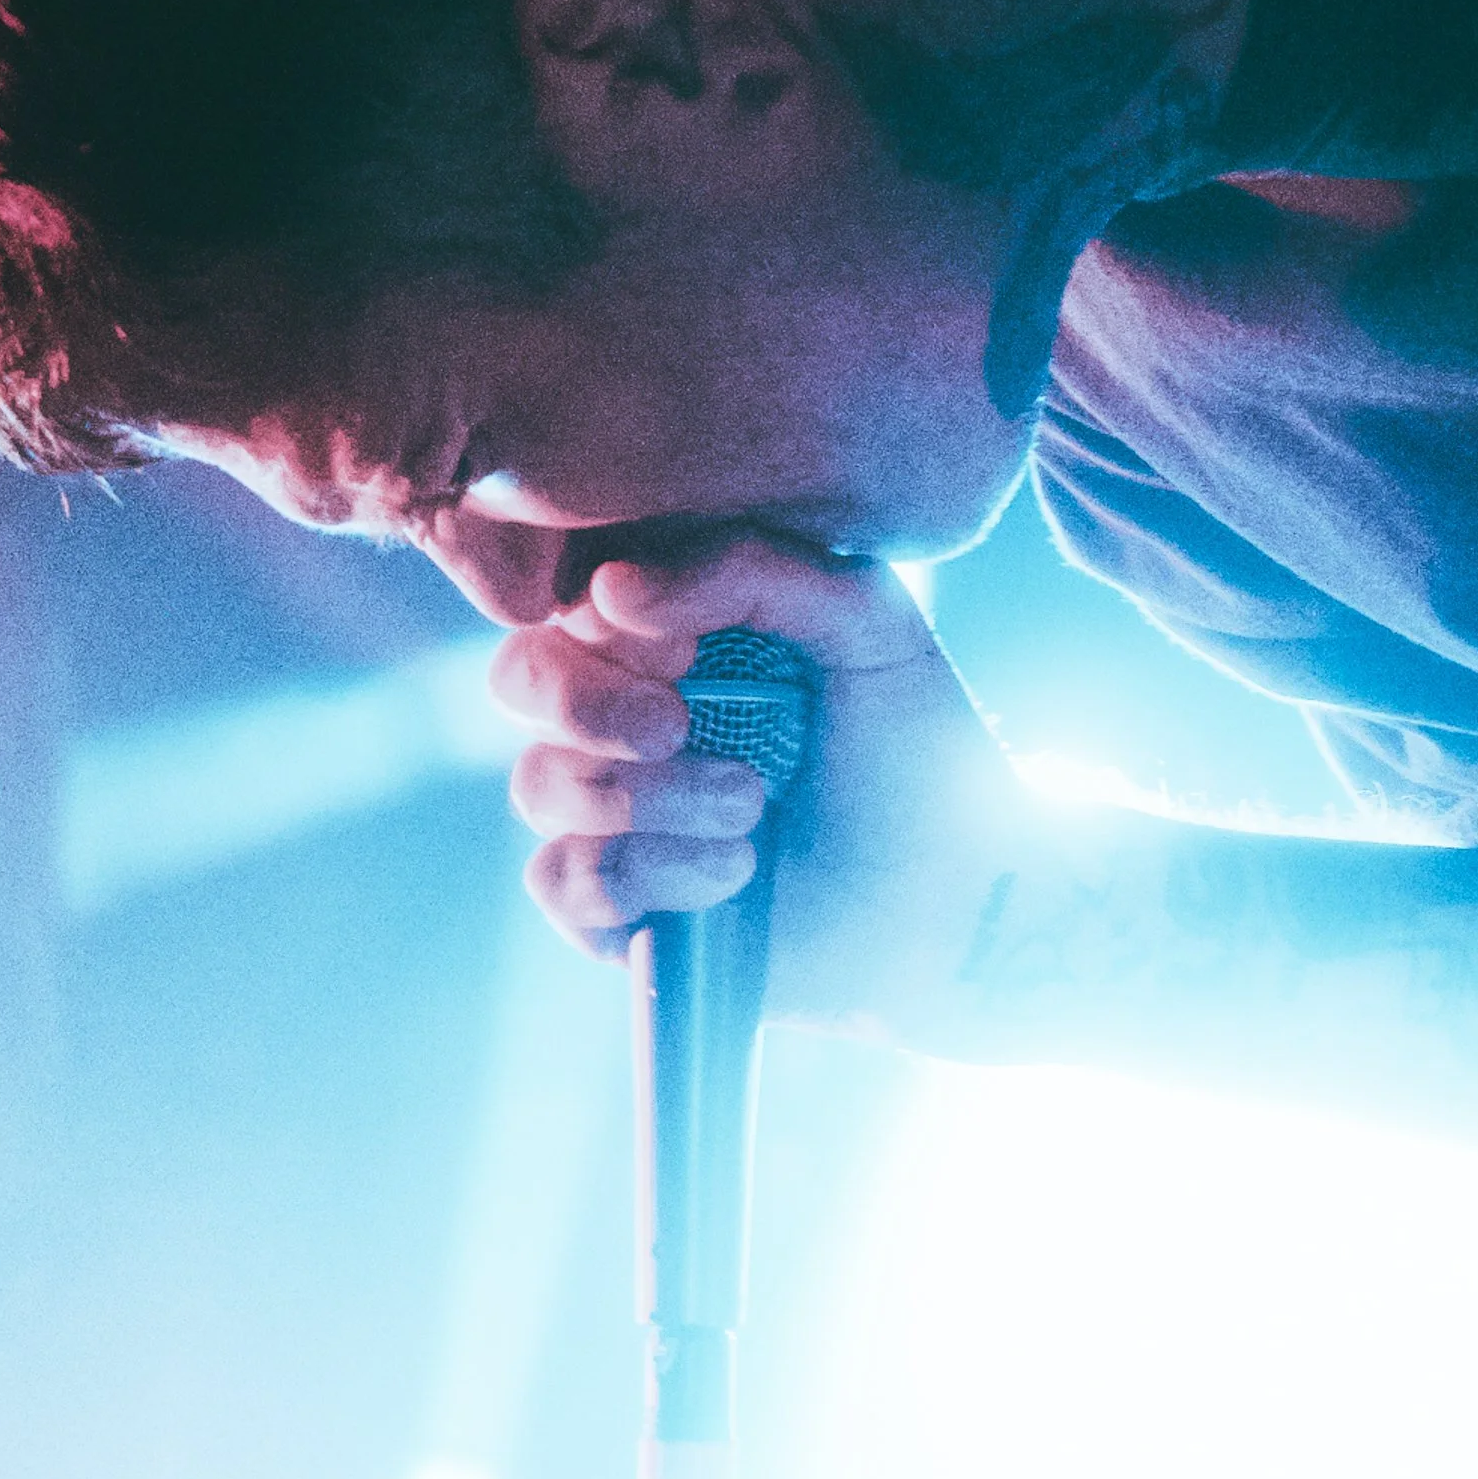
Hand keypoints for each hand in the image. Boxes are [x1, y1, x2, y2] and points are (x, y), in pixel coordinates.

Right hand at [491, 536, 1040, 1046]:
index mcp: (674, 633)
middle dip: (586, 702)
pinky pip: (560, 880)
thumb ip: (752, 570)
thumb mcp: (864, 623)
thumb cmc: (916, 749)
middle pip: (519, 678)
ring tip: (751, 809)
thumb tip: (610, 590)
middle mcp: (628, 715)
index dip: (607, 622)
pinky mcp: (619, 908)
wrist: (958, 893)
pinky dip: (648, 873)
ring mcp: (617, 815)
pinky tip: (733, 874)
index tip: (688, 647)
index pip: (572, 598)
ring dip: (648, 798)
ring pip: (540, 784)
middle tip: (676, 725)